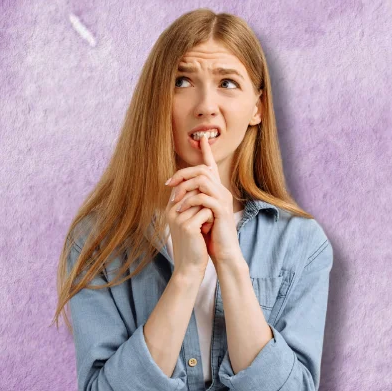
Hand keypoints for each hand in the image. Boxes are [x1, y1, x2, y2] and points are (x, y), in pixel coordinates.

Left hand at [165, 136, 241, 264]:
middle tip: (168, 183)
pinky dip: (189, 201)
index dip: (207, 151)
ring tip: (174, 199)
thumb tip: (177, 192)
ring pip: (202, 180)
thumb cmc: (210, 234)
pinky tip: (180, 209)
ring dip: (184, 187)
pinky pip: (203, 197)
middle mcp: (221, 191)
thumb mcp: (198, 214)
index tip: (202, 138)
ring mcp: (222, 199)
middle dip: (183, 173)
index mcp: (216, 190)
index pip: (211, 166)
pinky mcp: (221, 210)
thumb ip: (192, 200)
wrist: (223, 252)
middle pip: (202, 169)